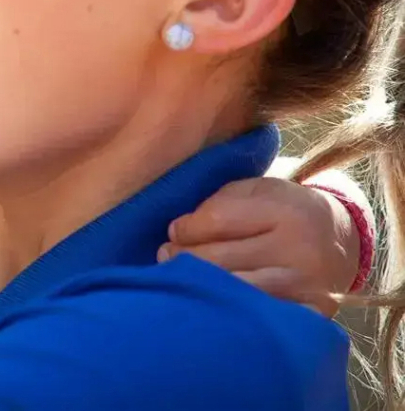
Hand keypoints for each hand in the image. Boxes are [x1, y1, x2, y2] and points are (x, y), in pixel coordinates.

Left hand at [159, 175, 358, 316]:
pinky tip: (212, 300)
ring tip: (183, 279)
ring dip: (201, 287)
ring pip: (235, 292)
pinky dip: (229, 309)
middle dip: (184, 258)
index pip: (218, 221)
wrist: (340, 240)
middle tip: (165, 257)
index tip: (173, 232)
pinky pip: (257, 315)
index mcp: (283, 210)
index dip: (186, 229)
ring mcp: (305, 286)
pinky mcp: (309, 314)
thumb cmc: (283, 210)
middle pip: (222, 260)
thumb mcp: (256, 191)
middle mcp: (298, 250)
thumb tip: (176, 233)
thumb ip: (216, 205)